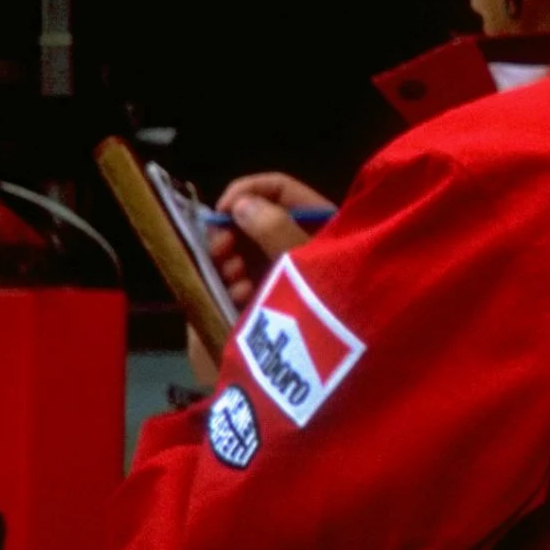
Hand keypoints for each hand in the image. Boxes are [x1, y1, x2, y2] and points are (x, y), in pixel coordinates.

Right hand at [209, 172, 333, 306]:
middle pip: (256, 217)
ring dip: (232, 259)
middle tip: (220, 251)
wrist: (330, 362)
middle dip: (233, 231)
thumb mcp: (302, 261)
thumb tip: (242, 203)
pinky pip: (245, 278)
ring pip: (245, 248)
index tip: (222, 211)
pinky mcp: (273, 296)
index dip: (248, 191)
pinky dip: (237, 282)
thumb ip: (273, 228)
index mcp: (322, 222)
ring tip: (233, 280)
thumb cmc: (327, 304)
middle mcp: (304, 240)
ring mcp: (288, 268)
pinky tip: (237, 296)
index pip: (281, 188)